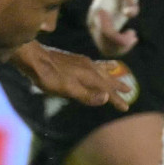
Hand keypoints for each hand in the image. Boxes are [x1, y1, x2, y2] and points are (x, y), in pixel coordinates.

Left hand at [12, 40, 131, 109]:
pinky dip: (100, 65)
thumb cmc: (48, 77)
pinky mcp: (74, 59)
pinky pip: (93, 62)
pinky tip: (95, 65)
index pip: (106, 91)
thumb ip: (86, 95)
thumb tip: (106, 98)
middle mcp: (88, 67)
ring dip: (110, 72)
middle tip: (129, 90)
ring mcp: (81, 62)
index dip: (116, 99)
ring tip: (117, 69)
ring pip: (100, 68)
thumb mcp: (66, 89)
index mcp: (89, 76)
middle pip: (106, 78)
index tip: (126, 107)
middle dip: (117, 85)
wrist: (33, 58)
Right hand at [88, 0, 138, 55]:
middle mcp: (93, 23)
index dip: (120, 37)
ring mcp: (94, 30)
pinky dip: (120, 48)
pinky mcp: (99, 34)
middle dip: (122, 44)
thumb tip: (129, 14)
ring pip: (105, 50)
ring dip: (122, 48)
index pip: (106, 33)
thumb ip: (130, 0)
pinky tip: (129, 39)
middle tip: (134, 34)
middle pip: (104, 44)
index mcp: (98, 12)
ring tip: (133, 37)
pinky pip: (107, 48)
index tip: (133, 31)